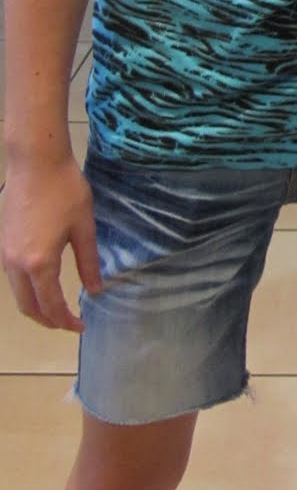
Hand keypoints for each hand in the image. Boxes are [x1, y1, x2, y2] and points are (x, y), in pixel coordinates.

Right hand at [0, 155, 101, 331]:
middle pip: (28, 306)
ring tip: (58, 307)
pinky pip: (12, 277)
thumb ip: (88, 262)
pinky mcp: (2, 242)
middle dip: (48, 320)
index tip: (81, 327)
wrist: (35, 162)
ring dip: (36, 306)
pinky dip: (27, 289)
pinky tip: (43, 283)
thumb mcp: (84, 227)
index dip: (66, 321)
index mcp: (39, 263)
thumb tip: (95, 290)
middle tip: (69, 323)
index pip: (51, 305)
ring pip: (17, 293)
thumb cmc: (65, 190)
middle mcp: (15, 264)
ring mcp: (4, 254)